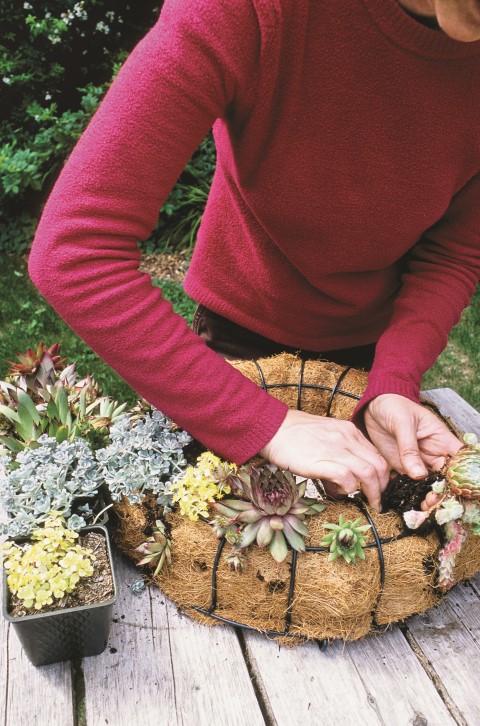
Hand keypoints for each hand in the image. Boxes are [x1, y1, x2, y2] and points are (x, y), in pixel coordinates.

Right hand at [259, 409, 388, 511]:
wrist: (274, 427)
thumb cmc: (295, 434)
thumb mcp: (327, 434)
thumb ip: (341, 452)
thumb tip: (346, 479)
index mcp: (349, 430)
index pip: (376, 454)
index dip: (382, 474)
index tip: (378, 487)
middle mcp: (347, 438)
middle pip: (379, 465)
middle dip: (382, 487)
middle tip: (377, 500)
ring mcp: (335, 449)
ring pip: (368, 472)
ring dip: (372, 492)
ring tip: (370, 503)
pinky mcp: (320, 461)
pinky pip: (346, 477)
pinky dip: (350, 488)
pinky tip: (344, 493)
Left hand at [364, 394, 461, 508]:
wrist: (373, 406)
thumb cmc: (394, 406)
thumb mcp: (402, 423)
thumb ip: (409, 448)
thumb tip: (418, 474)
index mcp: (441, 439)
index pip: (459, 460)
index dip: (462, 476)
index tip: (456, 490)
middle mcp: (433, 453)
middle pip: (446, 477)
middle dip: (443, 492)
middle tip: (433, 502)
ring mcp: (418, 462)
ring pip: (429, 484)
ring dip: (428, 497)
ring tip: (423, 506)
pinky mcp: (403, 467)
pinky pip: (410, 484)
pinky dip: (411, 495)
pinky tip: (410, 503)